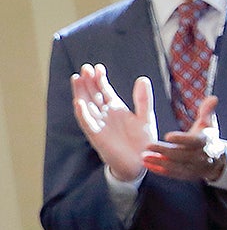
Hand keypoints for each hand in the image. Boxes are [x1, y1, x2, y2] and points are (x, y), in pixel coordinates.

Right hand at [71, 65, 156, 183]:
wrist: (140, 163)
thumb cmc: (142, 141)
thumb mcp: (145, 117)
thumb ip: (143, 99)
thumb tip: (142, 78)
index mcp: (116, 108)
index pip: (105, 90)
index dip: (100, 79)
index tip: (98, 67)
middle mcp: (105, 115)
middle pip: (93, 95)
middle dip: (88, 82)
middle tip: (85, 68)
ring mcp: (100, 125)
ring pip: (87, 106)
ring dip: (81, 93)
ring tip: (76, 78)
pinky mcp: (97, 137)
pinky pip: (88, 124)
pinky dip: (83, 114)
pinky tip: (79, 103)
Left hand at [143, 97, 226, 182]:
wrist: (216, 160)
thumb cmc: (208, 138)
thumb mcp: (209, 124)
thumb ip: (207, 111)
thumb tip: (213, 98)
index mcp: (205, 141)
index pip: (194, 141)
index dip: (181, 139)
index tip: (167, 136)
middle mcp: (200, 156)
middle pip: (181, 154)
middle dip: (164, 151)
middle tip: (147, 146)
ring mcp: (193, 167)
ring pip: (176, 166)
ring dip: (159, 162)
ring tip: (144, 157)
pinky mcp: (186, 175)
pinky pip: (173, 174)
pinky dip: (160, 170)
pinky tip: (148, 165)